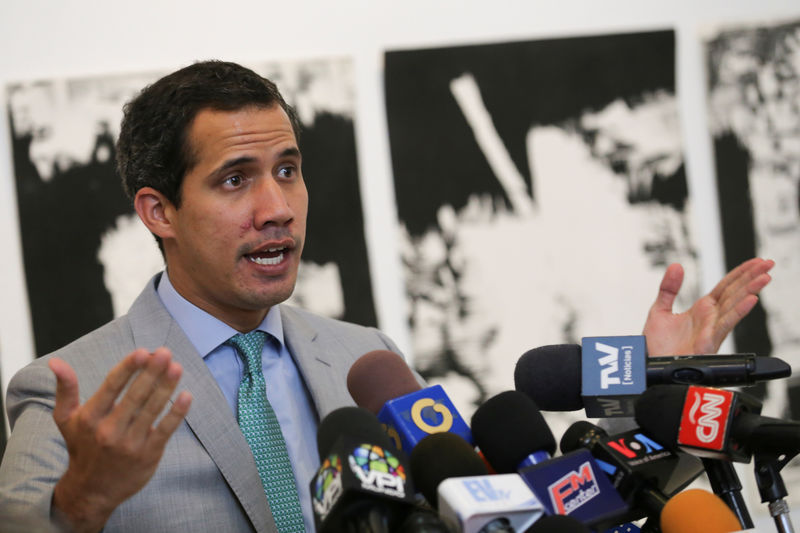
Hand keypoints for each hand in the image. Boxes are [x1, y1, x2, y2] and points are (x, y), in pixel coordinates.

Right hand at [49, 348, 191, 532]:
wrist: (92, 491)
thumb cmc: (82, 446)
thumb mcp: (66, 419)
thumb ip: (65, 389)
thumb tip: (56, 362)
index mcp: (90, 418)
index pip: (111, 387)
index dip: (128, 368)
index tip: (143, 351)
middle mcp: (109, 430)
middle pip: (135, 396)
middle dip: (151, 372)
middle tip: (166, 353)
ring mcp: (130, 444)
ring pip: (152, 410)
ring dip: (166, 387)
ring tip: (177, 367)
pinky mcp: (148, 454)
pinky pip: (165, 430)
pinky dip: (177, 413)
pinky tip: (186, 395)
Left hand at [643, 258, 773, 355]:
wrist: (650, 365)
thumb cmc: (657, 346)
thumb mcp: (660, 309)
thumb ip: (669, 288)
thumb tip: (676, 266)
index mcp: (701, 310)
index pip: (726, 287)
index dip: (740, 273)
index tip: (756, 262)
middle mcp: (710, 318)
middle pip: (735, 293)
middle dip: (752, 277)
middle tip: (768, 263)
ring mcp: (712, 329)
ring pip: (734, 305)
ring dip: (751, 291)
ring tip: (765, 276)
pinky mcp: (709, 341)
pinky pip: (725, 323)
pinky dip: (738, 311)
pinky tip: (751, 299)